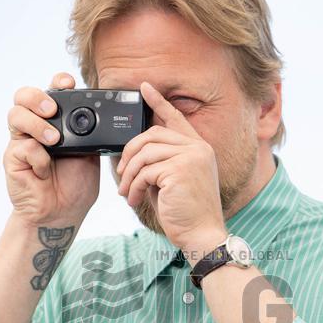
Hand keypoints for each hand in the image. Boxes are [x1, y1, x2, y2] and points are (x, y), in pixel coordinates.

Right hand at [4, 72, 99, 227]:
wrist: (62, 213)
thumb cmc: (76, 185)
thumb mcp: (91, 154)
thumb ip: (90, 133)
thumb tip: (99, 113)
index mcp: (57, 121)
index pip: (53, 92)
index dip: (58, 82)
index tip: (69, 84)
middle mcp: (37, 126)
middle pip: (25, 96)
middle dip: (38, 97)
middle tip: (53, 110)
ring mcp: (22, 141)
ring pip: (16, 114)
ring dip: (36, 124)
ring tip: (53, 140)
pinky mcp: (13, 157)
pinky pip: (23, 147)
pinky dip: (39, 158)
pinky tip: (45, 172)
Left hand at [116, 81, 226, 257]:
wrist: (201, 235)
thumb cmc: (186, 213)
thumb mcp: (173, 182)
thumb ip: (160, 163)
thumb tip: (134, 154)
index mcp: (199, 148)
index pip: (176, 118)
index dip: (159, 102)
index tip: (144, 88)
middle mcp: (198, 148)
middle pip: (152, 134)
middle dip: (130, 152)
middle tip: (121, 173)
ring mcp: (191, 157)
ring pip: (145, 153)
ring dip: (129, 175)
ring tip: (126, 192)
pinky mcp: (180, 170)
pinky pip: (145, 171)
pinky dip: (134, 186)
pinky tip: (134, 199)